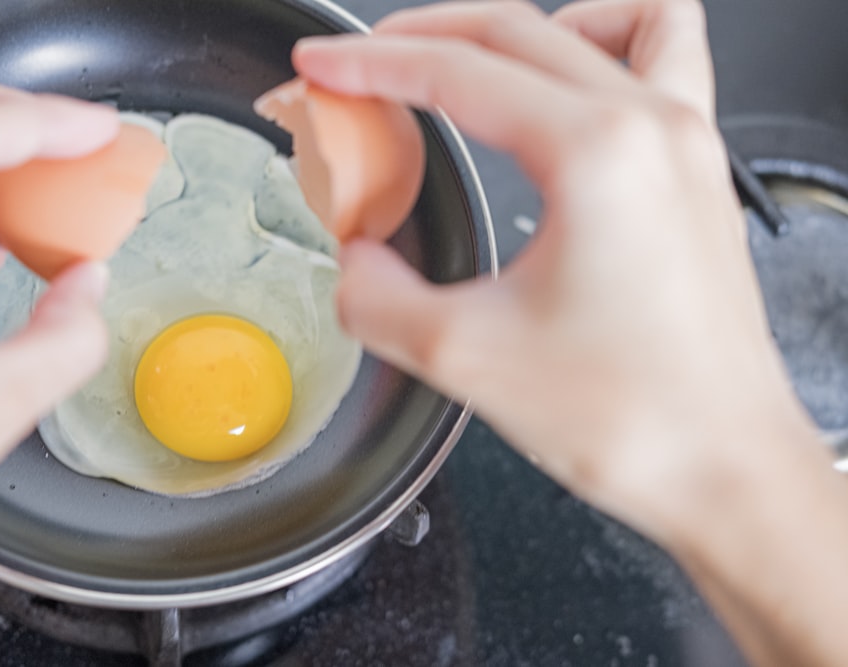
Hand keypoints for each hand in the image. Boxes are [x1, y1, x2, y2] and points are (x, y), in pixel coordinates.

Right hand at [295, 2, 847, 664]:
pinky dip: (608, 47)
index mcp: (596, 154)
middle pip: (516, 30)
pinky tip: (567, 89)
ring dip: (521, 27)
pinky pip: (665, 60)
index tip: (323, 68)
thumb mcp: (465, 356)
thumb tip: (354, 264)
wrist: (724, 470)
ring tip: (465, 61)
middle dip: (420, 38)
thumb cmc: (636, 418)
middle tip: (360, 66)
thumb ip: (377, 296)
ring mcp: (687, 144)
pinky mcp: (698, 174)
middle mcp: (653, 127)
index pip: (457, 73)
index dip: (371, 64)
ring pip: (605, 20)